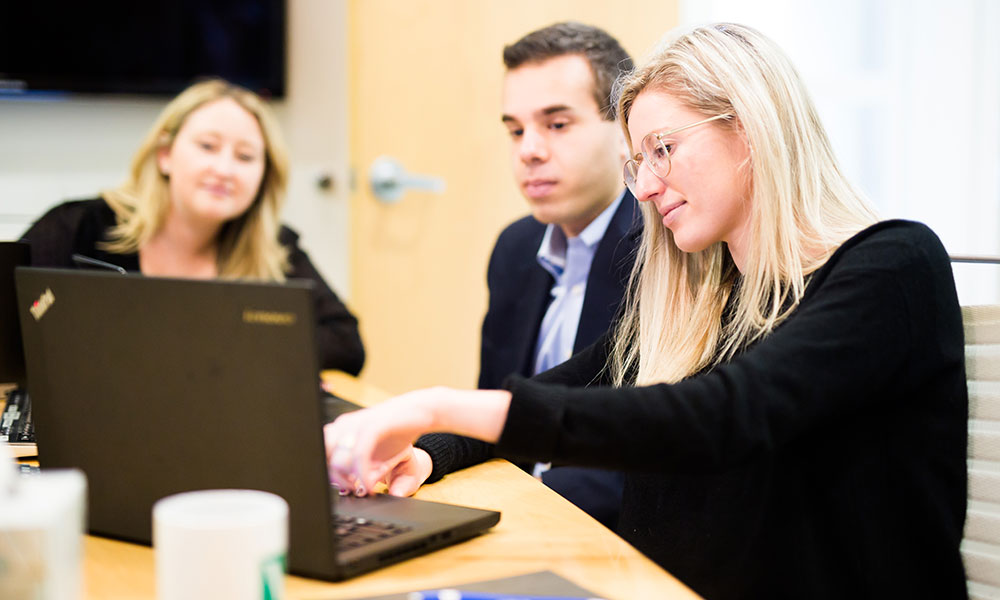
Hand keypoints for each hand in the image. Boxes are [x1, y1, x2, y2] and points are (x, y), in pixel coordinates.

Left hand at [323, 387, 511, 495]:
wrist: (422, 413)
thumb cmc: (399, 437)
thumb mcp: (384, 464)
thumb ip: (371, 479)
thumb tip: (362, 494)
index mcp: (340, 434)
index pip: (319, 456)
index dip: (327, 477)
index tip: (345, 489)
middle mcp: (344, 428)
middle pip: (322, 457)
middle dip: (333, 479)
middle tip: (352, 490)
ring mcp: (356, 425)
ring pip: (336, 455)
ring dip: (345, 478)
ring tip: (361, 488)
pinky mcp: (372, 425)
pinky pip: (359, 452)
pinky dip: (361, 473)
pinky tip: (369, 485)